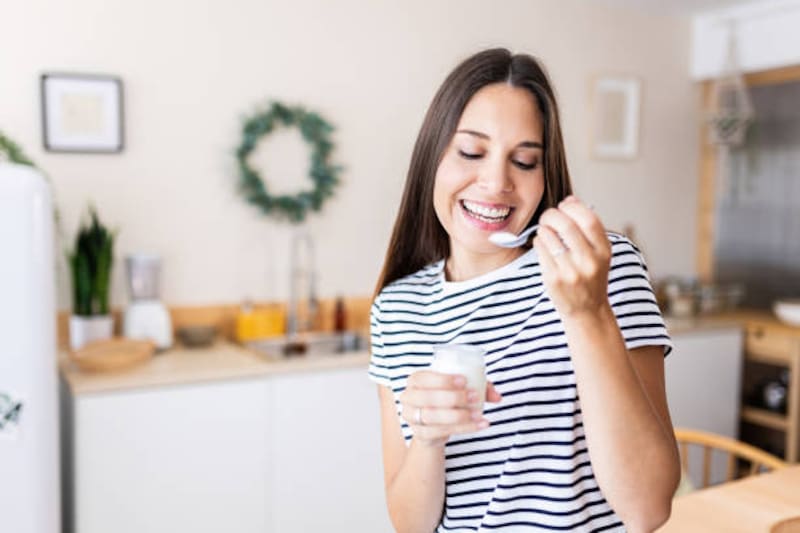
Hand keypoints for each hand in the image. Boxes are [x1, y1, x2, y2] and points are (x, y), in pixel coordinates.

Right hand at [399, 371, 501, 447]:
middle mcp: (408, 397)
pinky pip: (440, 432)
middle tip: (475, 397)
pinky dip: (463, 428)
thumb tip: (498, 396)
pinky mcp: (420, 434)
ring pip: (433, 417)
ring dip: (458, 415)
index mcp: (415, 380)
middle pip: (427, 398)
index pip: (424, 378)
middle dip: (453, 397)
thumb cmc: (447, 398)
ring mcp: (412, 417)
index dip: (443, 380)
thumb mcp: (460, 388)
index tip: (464, 381)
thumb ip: (479, 387)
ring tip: (478, 414)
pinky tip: (478, 425)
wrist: (435, 425)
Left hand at [533, 196, 611, 318]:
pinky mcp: (554, 279)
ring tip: (546, 231)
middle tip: (549, 216)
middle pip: (566, 225)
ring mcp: (571, 271)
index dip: (573, 207)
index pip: (589, 219)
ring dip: (544, 228)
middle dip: (552, 214)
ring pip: (549, 235)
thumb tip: (570, 199)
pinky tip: (543, 244)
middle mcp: (589, 261)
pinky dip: (539, 241)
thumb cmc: (590, 277)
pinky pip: (540, 249)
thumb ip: (587, 227)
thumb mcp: (598, 253)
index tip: (564, 205)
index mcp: (604, 251)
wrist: (587, 311)